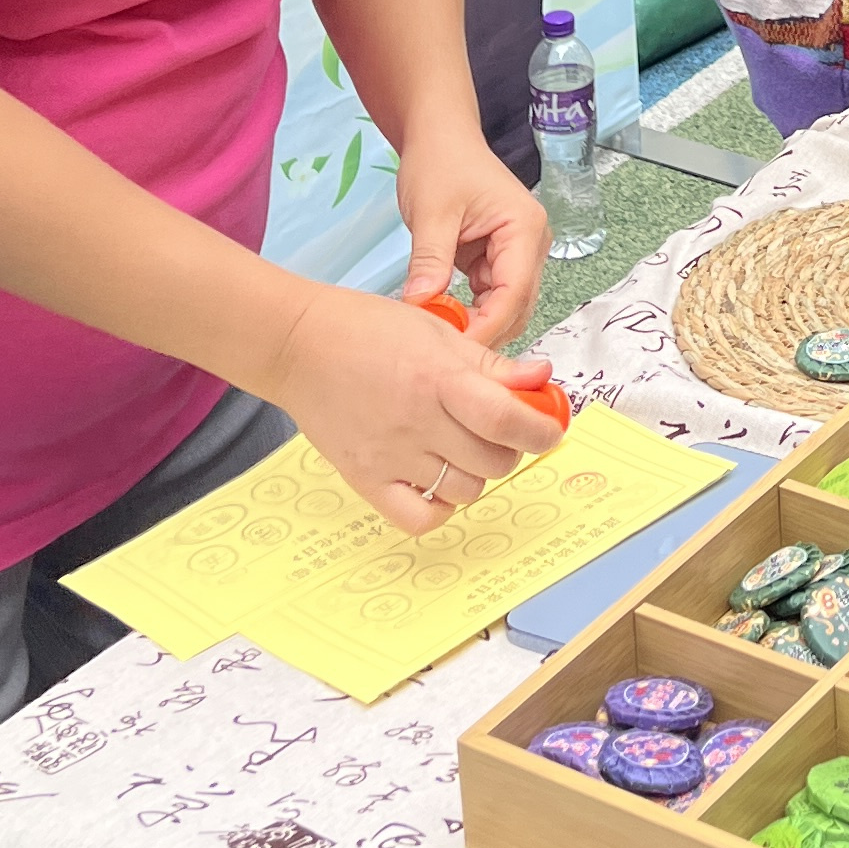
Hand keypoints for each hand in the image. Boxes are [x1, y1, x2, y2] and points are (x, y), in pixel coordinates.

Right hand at [271, 279, 567, 534]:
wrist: (298, 346)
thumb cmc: (366, 329)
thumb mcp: (438, 331)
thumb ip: (492, 363)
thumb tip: (541, 379)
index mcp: (439, 378)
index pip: (507, 419)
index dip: (541, 430)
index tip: (549, 427)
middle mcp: (418, 421)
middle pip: (493, 460)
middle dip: (509, 446)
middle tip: (497, 428)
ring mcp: (391, 455)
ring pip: (465, 490)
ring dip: (477, 473)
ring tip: (462, 447)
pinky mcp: (366, 479)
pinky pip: (419, 518)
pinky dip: (439, 507)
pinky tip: (437, 480)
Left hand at [397, 106, 551, 349]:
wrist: (439, 138)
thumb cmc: (440, 164)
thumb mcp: (431, 212)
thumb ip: (430, 260)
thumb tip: (420, 307)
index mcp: (525, 229)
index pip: (514, 293)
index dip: (487, 327)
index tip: (453, 350)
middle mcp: (531, 245)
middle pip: (517, 307)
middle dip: (485, 331)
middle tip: (443, 352)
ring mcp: (518, 254)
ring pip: (505, 307)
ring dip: (477, 323)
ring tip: (440, 339)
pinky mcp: (498, 260)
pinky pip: (490, 297)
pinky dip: (470, 311)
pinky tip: (444, 320)